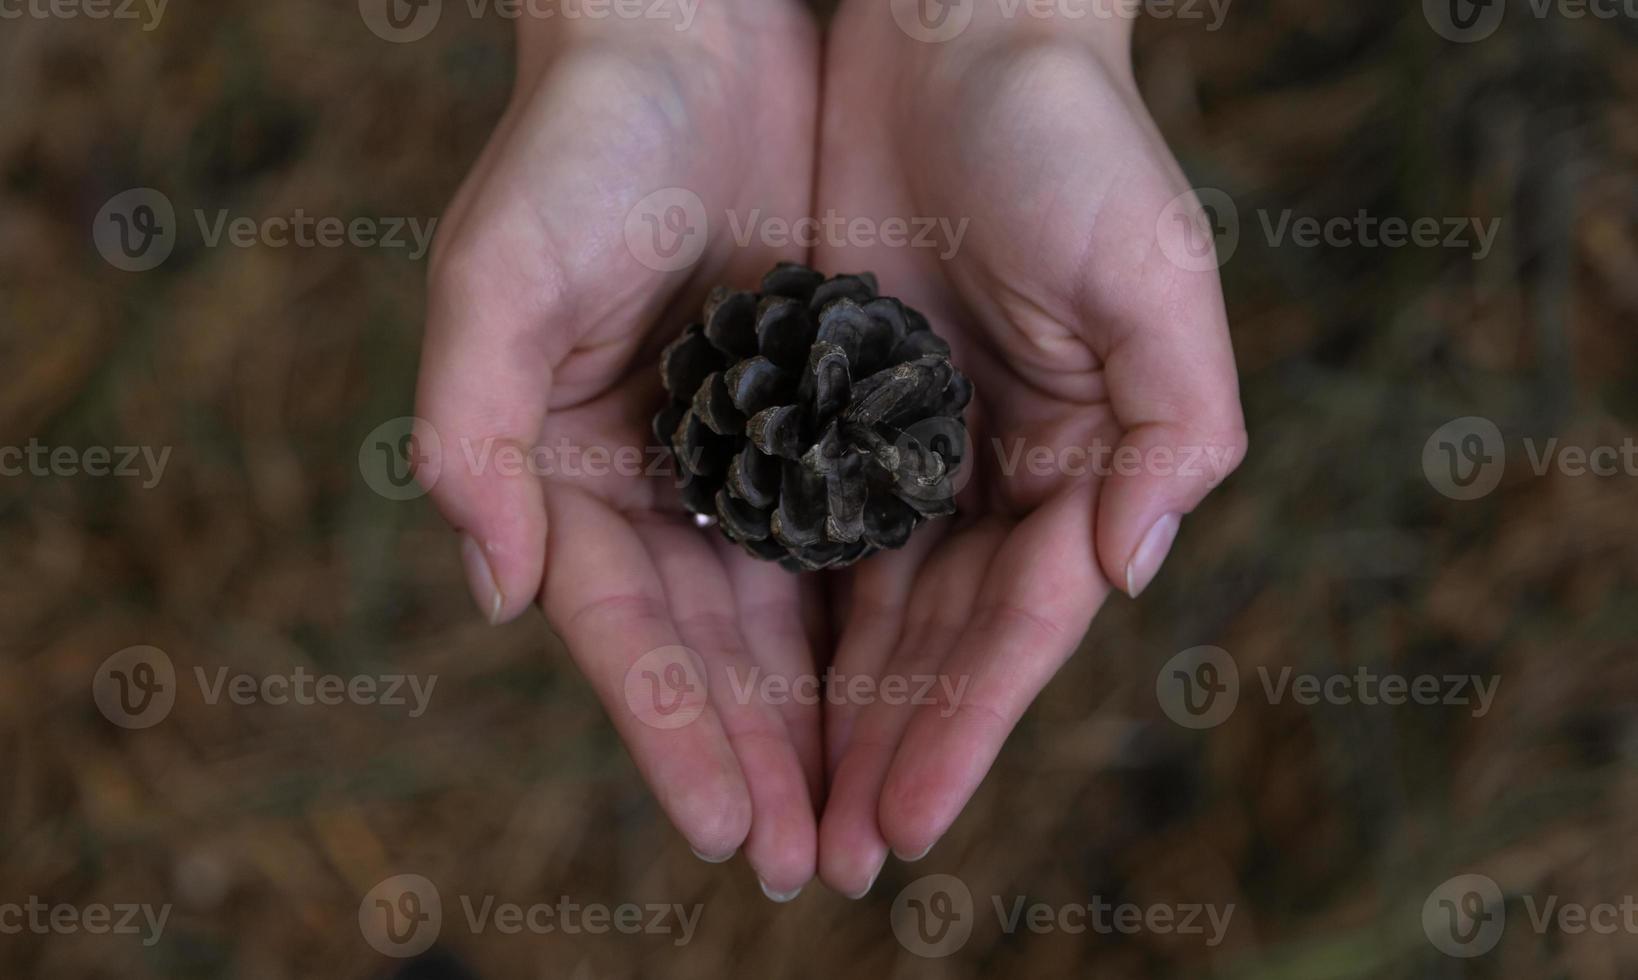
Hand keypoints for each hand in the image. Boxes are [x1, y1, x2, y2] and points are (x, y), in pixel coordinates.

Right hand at [414, 6, 824, 897]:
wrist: (699, 32)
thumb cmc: (581, 142)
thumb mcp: (495, 275)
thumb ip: (471, 434)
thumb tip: (500, 593)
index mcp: (570, 472)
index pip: (626, 633)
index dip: (674, 733)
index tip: (732, 826)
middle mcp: (660, 481)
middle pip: (717, 650)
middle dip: (765, 758)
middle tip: (817, 864)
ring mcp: (747, 454)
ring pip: (795, 615)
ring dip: (831, 718)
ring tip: (873, 818)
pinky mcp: (826, 414)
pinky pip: (858, 535)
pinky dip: (883, 615)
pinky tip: (920, 689)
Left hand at [811, 4, 1247, 894]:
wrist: (951, 32)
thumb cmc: (1070, 137)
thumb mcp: (1155, 269)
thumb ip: (1174, 425)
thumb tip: (1127, 572)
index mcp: (1082, 461)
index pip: (1014, 626)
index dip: (961, 730)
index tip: (899, 824)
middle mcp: (997, 472)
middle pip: (934, 642)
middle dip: (883, 751)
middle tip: (822, 860)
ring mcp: (911, 447)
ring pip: (864, 609)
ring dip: (826, 713)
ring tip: (779, 810)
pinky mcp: (832, 407)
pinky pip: (803, 530)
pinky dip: (782, 612)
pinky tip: (746, 687)